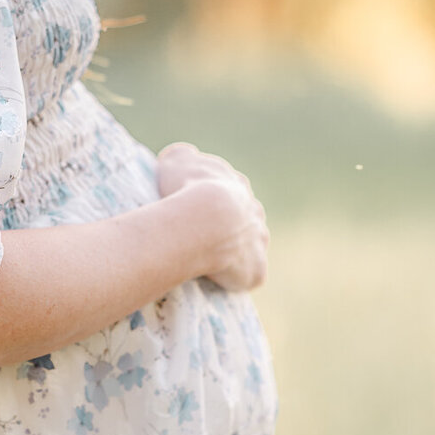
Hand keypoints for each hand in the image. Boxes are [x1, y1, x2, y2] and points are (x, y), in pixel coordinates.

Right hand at [156, 142, 268, 292]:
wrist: (205, 218)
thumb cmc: (187, 188)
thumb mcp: (177, 160)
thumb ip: (182, 156)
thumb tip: (184, 155)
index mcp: (237, 186)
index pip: (230, 192)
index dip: (215, 201)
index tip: (199, 208)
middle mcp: (254, 212)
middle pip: (247, 219)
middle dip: (232, 226)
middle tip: (206, 236)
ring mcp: (258, 241)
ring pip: (252, 246)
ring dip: (238, 252)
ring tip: (214, 260)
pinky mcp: (255, 269)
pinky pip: (249, 275)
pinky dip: (238, 278)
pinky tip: (220, 279)